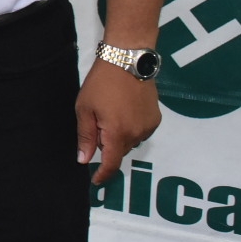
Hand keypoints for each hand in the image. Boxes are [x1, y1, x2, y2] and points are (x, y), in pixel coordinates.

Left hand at [75, 60, 161, 182]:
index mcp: (117, 134)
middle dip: (107, 145)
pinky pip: (140, 132)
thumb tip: (84, 160)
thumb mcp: (85, 109)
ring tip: (110, 113)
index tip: (96, 180)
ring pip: (130, 142)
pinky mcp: (156, 118)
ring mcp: (149, 127)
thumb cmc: (101, 84)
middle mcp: (137, 134)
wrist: (127, 61)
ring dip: (119, 136)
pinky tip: (124, 111)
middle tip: (97, 123)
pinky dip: (130, 128)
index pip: (112, 163)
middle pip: (119, 151)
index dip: (103, 174)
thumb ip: (85, 137)